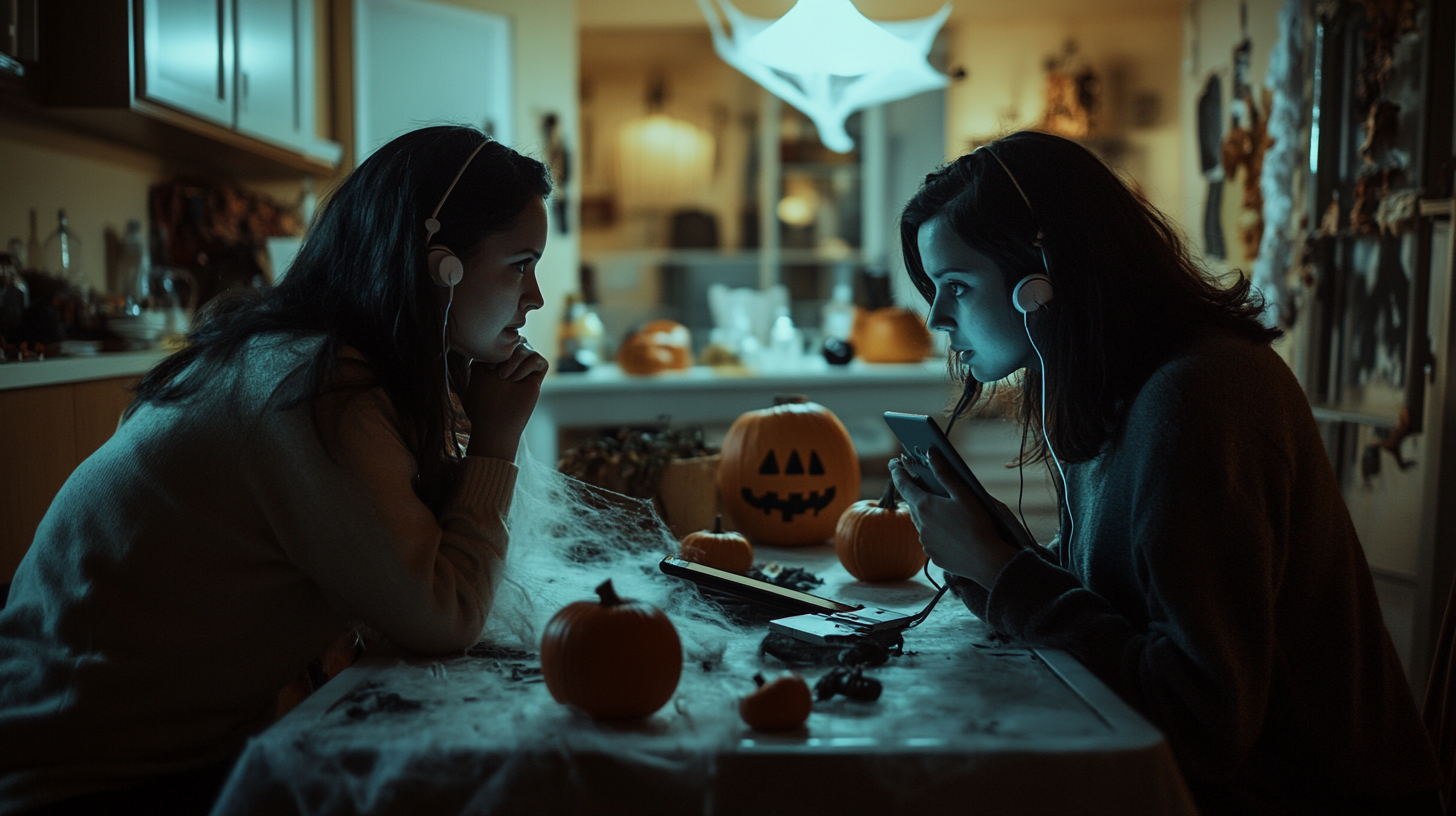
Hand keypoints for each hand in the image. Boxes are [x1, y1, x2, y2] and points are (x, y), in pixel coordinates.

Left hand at [462, 338, 547, 460]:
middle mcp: (509, 363)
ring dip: (515, 358)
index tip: (486, 364)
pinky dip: (528, 365)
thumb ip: (487, 352)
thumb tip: (498, 340)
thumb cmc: (481, 402)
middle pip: (516, 338)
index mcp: (494, 359)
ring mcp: (523, 371)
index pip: (500, 339)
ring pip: (527, 346)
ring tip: (504, 377)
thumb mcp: (478, 372)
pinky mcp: (535, 379)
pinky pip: (539, 360)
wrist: (493, 425)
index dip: (495, 346)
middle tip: (495, 368)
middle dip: (507, 348)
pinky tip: (516, 380)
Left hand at [889, 448, 1019, 588]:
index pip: (903, 485)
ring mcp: (925, 542)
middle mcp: (920, 525)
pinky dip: (935, 532)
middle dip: (915, 493)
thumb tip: (930, 453)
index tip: (894, 463)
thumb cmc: (977, 525)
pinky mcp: (932, 555)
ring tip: (940, 510)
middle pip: (912, 504)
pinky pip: (929, 539)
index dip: (898, 472)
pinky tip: (950, 532)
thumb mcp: (963, 495)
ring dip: (926, 514)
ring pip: (921, 522)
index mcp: (924, 506)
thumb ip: (944, 474)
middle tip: (920, 483)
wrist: (986, 561)